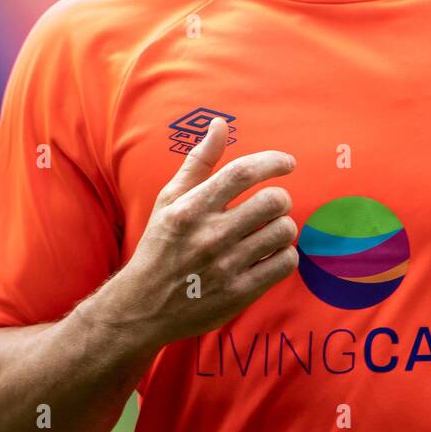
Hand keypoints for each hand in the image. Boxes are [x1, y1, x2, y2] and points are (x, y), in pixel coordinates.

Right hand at [102, 117, 298, 347]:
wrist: (143, 307)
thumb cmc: (160, 246)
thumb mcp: (170, 200)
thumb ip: (199, 162)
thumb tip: (219, 124)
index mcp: (190, 209)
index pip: (241, 173)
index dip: (272, 161)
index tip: (288, 162)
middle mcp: (208, 237)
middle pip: (273, 201)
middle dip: (281, 198)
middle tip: (272, 205)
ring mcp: (225, 267)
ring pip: (283, 231)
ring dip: (282, 227)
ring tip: (267, 231)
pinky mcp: (239, 294)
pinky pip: (285, 263)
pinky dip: (284, 255)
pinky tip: (268, 255)